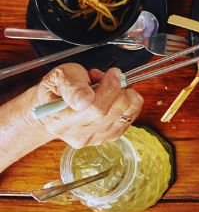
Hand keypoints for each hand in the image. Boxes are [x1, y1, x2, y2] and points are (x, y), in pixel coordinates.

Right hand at [27, 64, 142, 147]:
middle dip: (118, 90)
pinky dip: (129, 105)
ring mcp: (92, 138)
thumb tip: (84, 100)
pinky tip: (116, 97)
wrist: (55, 106)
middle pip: (110, 113)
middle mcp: (75, 134)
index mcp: (59, 119)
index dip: (109, 88)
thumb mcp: (59, 77)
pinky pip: (128, 121)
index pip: (94, 108)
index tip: (112, 73)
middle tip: (112, 77)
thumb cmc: (57, 89)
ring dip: (125, 97)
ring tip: (111, 87)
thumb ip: (72, 86)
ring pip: (123, 117)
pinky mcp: (106, 138)